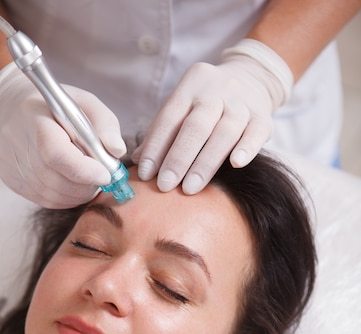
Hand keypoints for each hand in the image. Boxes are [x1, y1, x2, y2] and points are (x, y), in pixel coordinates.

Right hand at [0, 63, 126, 207]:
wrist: (16, 108)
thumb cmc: (57, 107)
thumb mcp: (86, 103)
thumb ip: (105, 124)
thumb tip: (117, 151)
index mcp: (36, 119)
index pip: (57, 155)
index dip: (85, 171)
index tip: (106, 175)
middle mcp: (18, 143)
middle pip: (56, 180)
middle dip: (86, 185)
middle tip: (101, 177)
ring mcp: (11, 164)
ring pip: (52, 195)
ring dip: (78, 193)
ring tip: (87, 178)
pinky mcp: (10, 179)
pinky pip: (45, 199)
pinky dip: (65, 197)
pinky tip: (70, 183)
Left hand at [132, 39, 292, 194]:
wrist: (252, 77)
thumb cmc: (208, 102)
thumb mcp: (183, 107)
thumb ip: (161, 132)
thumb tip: (136, 162)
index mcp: (190, 86)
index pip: (169, 117)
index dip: (156, 147)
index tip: (146, 174)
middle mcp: (216, 91)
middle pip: (195, 126)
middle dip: (178, 158)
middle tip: (165, 186)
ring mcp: (242, 102)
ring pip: (224, 132)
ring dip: (205, 162)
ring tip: (190, 188)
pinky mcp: (263, 116)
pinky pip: (256, 131)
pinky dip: (247, 148)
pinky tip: (236, 164)